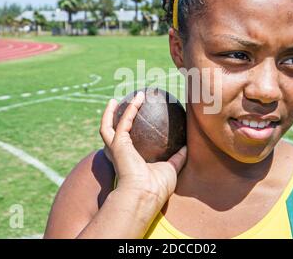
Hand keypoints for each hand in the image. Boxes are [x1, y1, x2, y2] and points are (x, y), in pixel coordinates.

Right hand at [99, 91, 186, 207]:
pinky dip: (130, 109)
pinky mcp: (118, 144)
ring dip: (110, 112)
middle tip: (116, 108)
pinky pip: (124, 121)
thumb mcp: (171, 169)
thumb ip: (177, 158)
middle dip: (109, 121)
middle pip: (108, 135)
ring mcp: (115, 149)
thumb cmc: (157, 187)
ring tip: (115, 100)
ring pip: (106, 127)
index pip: (123, 146)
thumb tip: (186, 147)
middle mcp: (117, 155)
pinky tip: (138, 99)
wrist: (145, 194)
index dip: (124, 135)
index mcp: (126, 162)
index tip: (132, 124)